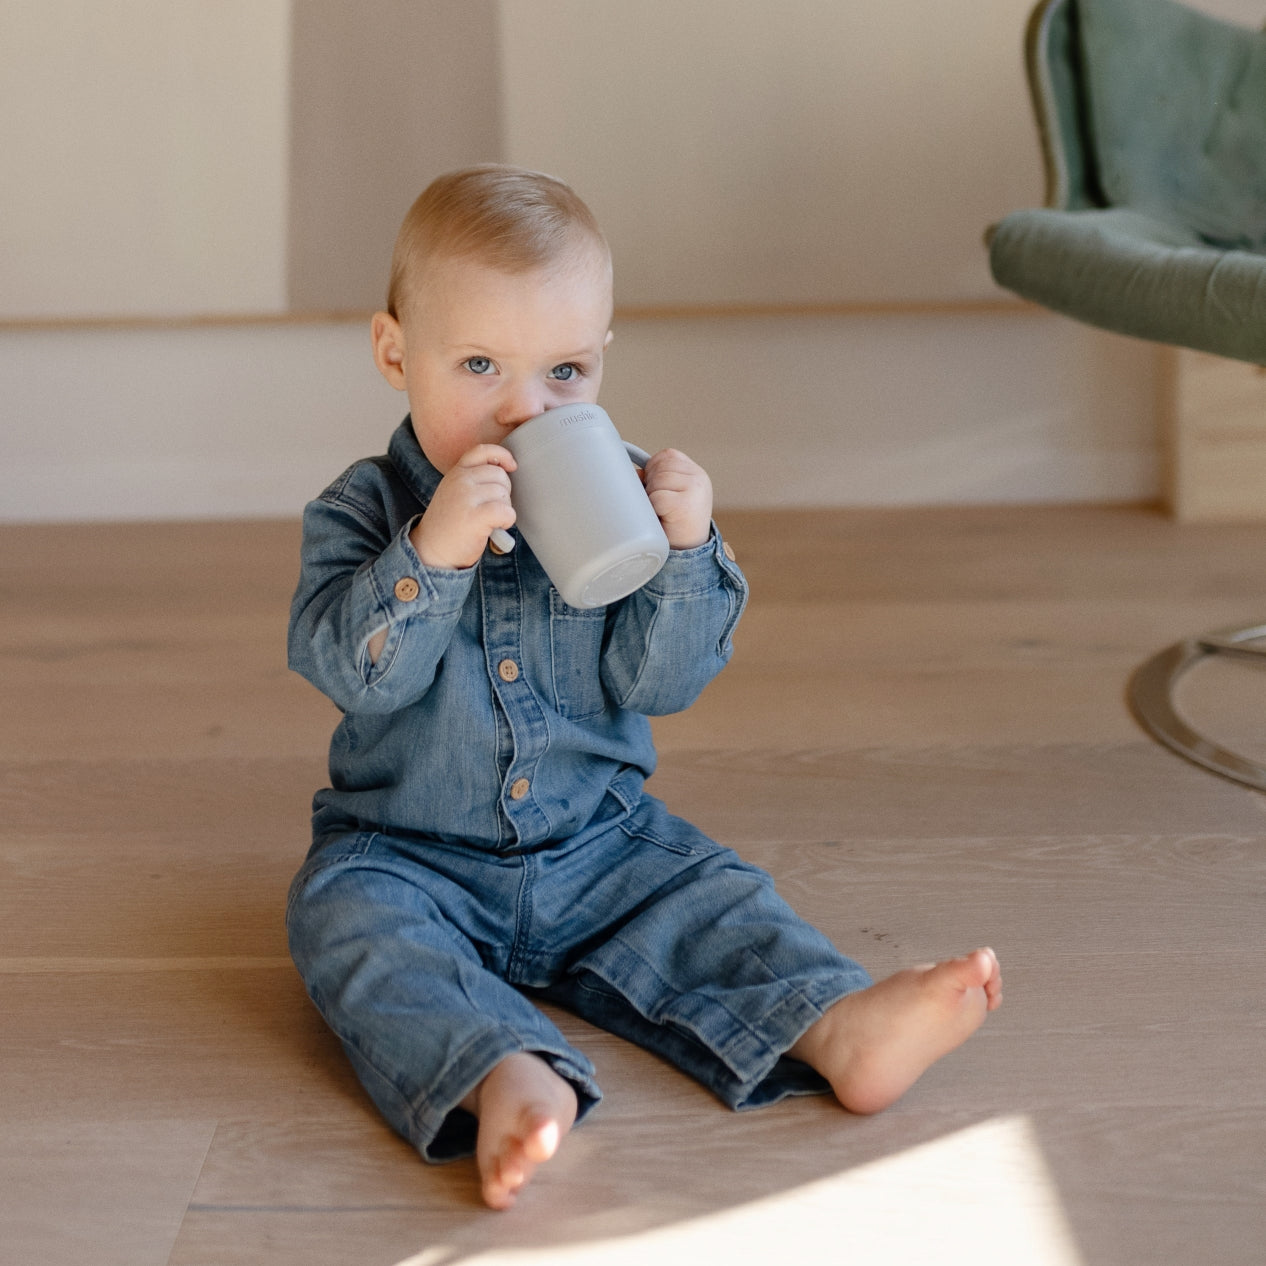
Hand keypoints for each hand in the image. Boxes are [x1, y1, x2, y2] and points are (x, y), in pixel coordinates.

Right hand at [410, 445, 516, 569]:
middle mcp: (460, 480)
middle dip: (504, 493)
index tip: (511, 466)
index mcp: (456, 473)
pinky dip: (507, 521)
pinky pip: (505, 511)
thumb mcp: (455, 492)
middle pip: (500, 476)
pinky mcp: (474, 517)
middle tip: (491, 510)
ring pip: (504, 495)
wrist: (431, 551)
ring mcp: (466, 497)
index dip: (502, 455)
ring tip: (489, 521)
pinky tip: (497, 527)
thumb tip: (506, 471)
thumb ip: (473, 479)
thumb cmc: (449, 525)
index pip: (483, 451)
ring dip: (504, 510)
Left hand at [642, 448, 711, 549]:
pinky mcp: (685, 504)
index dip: (654, 470)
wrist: (688, 552)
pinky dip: (654, 509)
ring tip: (662, 512)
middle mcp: (698, 478)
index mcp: (696, 473)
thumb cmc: (675, 524)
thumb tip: (636, 472)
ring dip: (652, 497)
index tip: (656, 489)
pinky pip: (656, 497)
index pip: (667, 456)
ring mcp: (694, 490)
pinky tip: (664, 518)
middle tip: (660, 505)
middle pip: (660, 466)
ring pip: (657, 480)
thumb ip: (658, 479)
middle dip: (652, 484)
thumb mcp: (670, 495)